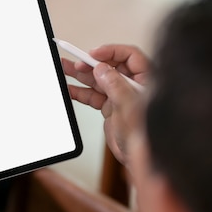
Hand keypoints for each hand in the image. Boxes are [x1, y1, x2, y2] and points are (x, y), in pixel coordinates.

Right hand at [62, 44, 148, 163]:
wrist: (140, 159)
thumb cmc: (145, 136)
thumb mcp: (128, 107)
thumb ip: (115, 85)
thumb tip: (102, 68)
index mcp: (146, 80)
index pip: (129, 56)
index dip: (111, 52)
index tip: (93, 55)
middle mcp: (133, 85)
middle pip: (110, 66)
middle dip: (91, 63)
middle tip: (76, 63)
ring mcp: (121, 96)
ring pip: (99, 80)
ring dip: (81, 75)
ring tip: (65, 68)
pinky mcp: (111, 107)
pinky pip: (93, 95)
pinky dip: (81, 92)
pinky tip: (69, 88)